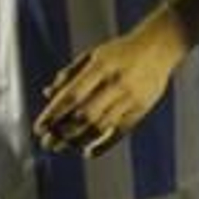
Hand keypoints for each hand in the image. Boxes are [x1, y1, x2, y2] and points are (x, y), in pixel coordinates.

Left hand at [34, 18, 188, 156]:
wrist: (160, 46)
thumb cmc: (120, 51)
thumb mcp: (93, 54)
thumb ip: (69, 74)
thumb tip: (48, 95)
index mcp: (101, 66)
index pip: (72, 95)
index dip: (53, 114)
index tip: (38, 128)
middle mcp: (116, 83)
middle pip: (84, 115)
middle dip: (62, 132)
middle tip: (46, 144)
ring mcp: (130, 97)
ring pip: (100, 126)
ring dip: (77, 140)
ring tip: (61, 147)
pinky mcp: (142, 108)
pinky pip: (120, 132)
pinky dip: (103, 145)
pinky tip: (88, 152)